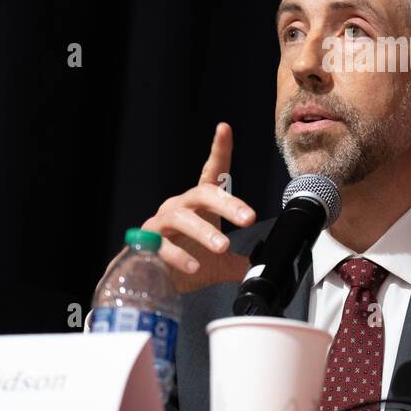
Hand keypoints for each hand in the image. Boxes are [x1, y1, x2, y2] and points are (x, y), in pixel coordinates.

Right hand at [139, 122, 257, 291]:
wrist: (152, 281)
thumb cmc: (187, 261)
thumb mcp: (219, 264)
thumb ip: (241, 262)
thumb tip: (264, 264)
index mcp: (199, 205)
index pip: (212, 173)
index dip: (218, 150)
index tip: (224, 129)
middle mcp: (180, 206)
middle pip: (202, 193)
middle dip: (227, 204)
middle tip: (248, 218)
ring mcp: (161, 222)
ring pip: (181, 218)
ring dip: (204, 232)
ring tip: (222, 247)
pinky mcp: (146, 242)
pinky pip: (161, 245)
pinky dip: (178, 256)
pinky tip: (193, 267)